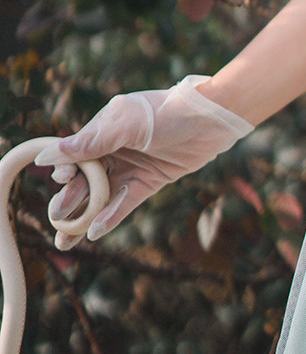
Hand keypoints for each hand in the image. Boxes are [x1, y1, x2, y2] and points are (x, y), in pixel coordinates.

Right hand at [34, 75, 253, 249]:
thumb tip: (47, 157)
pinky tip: (95, 232)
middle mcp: (114, 150)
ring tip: (64, 241)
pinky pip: (125, 202)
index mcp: (104, 130)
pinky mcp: (148, 182)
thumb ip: (90, 142)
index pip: (76, 154)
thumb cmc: (166, 113)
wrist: (210, 120)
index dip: (66, 169)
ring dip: (83, 216)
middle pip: (85, 179)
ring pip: (101, 196)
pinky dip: (110, 216)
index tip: (61, 180)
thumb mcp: (126, 124)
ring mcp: (131, 167)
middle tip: (57, 217)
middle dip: (69, 199)